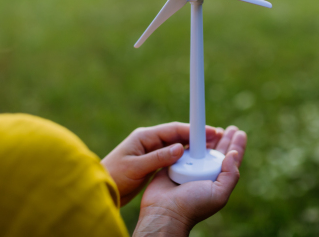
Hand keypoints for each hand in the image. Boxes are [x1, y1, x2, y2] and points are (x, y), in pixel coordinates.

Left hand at [101, 122, 222, 205]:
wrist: (102, 188)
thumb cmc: (115, 177)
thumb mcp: (137, 168)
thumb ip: (159, 158)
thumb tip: (180, 148)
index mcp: (144, 136)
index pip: (173, 129)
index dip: (192, 130)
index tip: (209, 131)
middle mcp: (149, 140)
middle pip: (177, 134)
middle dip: (196, 136)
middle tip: (216, 138)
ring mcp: (151, 150)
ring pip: (176, 145)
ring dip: (192, 146)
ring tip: (211, 148)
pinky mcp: (152, 161)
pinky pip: (172, 155)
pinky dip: (184, 156)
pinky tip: (195, 160)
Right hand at [133, 126, 246, 235]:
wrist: (165, 209)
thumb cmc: (192, 205)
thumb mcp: (219, 194)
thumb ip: (230, 175)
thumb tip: (234, 154)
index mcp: (217, 179)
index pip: (231, 160)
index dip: (237, 146)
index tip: (240, 133)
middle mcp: (205, 172)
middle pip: (217, 151)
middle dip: (224, 139)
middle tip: (231, 128)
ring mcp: (190, 167)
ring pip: (201, 148)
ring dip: (208, 137)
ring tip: (216, 129)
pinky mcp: (175, 162)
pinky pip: (183, 147)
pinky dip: (189, 139)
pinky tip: (194, 133)